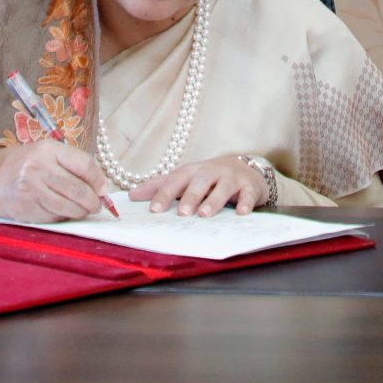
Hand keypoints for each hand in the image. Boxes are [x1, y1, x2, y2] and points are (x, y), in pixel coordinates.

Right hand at [0, 138, 111, 222]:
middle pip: (78, 189)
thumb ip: (73, 166)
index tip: (103, 190)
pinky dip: (62, 217)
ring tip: (82, 210)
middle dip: (92, 202)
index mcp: (49, 150)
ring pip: (68, 207)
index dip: (99, 181)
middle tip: (96, 206)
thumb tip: (101, 189)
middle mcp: (39, 168)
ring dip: (80, 212)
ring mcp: (31, 189)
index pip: (85, 165)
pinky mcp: (26, 208)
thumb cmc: (28, 165)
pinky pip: (54, 217)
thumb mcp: (48, 154)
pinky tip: (61, 212)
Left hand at [128, 153, 269, 217]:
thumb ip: (161, 186)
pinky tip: (241, 213)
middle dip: (191, 196)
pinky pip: (249, 194)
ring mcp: (232, 178)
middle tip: (183, 213)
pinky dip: (246, 203)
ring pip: (223, 187)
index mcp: (194, 171)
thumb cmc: (210, 177)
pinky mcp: (250, 186)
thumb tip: (132, 196)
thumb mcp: (187, 179)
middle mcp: (212, 171)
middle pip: (200, 181)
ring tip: (205, 214)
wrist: (246, 168)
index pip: (177, 180)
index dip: (165, 193)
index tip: (154, 209)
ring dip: (214, 200)